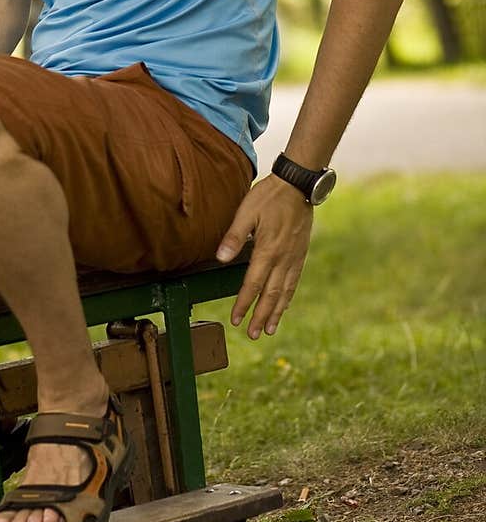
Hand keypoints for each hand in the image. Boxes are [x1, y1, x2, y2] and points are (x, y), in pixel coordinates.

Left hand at [216, 175, 313, 338]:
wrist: (299, 185)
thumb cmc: (269, 196)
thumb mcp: (246, 211)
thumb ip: (234, 237)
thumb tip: (221, 258)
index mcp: (267, 250)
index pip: (252, 284)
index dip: (243, 303)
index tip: (236, 319)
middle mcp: (283, 258)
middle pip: (270, 294)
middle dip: (260, 316)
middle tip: (252, 335)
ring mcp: (294, 257)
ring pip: (285, 291)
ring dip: (276, 312)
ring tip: (269, 330)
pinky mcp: (301, 254)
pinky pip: (295, 281)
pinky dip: (288, 297)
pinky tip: (285, 305)